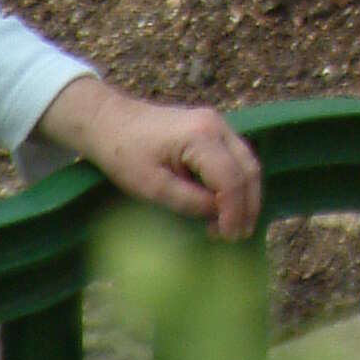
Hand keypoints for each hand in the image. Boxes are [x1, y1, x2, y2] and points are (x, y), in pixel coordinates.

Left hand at [35, 77, 261, 238]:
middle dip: (249, 205)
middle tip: (240, 236)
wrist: (111, 122)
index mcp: (202, 137)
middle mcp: (218, 126)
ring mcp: (217, 124)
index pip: (231, 179)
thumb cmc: (125, 155)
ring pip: (247, 162)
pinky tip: (227, 204)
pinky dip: (237, 182)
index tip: (228, 238)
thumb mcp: (151, 186)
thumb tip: (217, 215)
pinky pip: (235, 157)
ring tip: (237, 225)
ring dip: (246, 194)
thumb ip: (188, 201)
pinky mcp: (212, 129)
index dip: (234, 211)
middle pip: (249, 168)